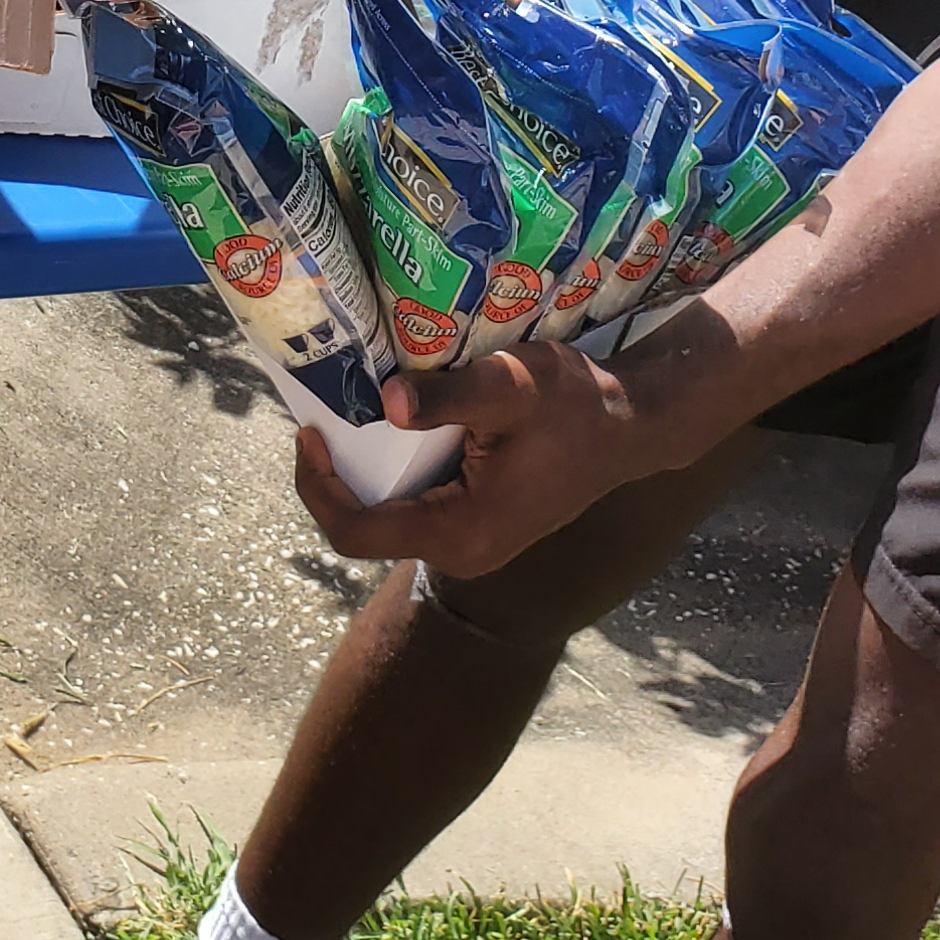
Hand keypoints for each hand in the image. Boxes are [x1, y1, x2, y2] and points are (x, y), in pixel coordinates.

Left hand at [293, 340, 663, 579]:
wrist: (631, 426)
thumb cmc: (574, 406)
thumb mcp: (510, 387)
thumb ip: (448, 395)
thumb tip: (387, 402)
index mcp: (458, 532)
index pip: (355, 531)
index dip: (317, 487)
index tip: (308, 432)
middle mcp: (460, 551)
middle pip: (366, 528)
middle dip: (335, 476)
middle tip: (324, 415)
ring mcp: (472, 543)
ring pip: (392, 517)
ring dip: (365, 472)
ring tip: (351, 416)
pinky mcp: (482, 525)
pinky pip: (419, 506)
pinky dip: (397, 471)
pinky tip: (397, 427)